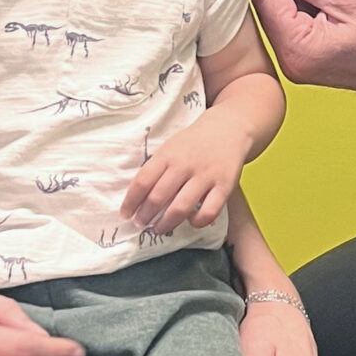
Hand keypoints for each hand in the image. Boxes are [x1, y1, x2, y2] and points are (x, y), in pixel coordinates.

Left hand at [122, 110, 251, 235]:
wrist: (229, 127)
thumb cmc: (194, 142)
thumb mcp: (171, 147)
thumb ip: (157, 168)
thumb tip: (138, 198)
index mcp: (168, 154)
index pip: (143, 181)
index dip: (130, 202)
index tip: (125, 214)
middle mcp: (185, 165)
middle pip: (158, 197)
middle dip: (145, 216)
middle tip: (140, 224)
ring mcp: (206, 176)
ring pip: (180, 208)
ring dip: (165, 223)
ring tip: (159, 228)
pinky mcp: (225, 186)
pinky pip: (209, 212)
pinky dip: (197, 222)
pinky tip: (191, 221)